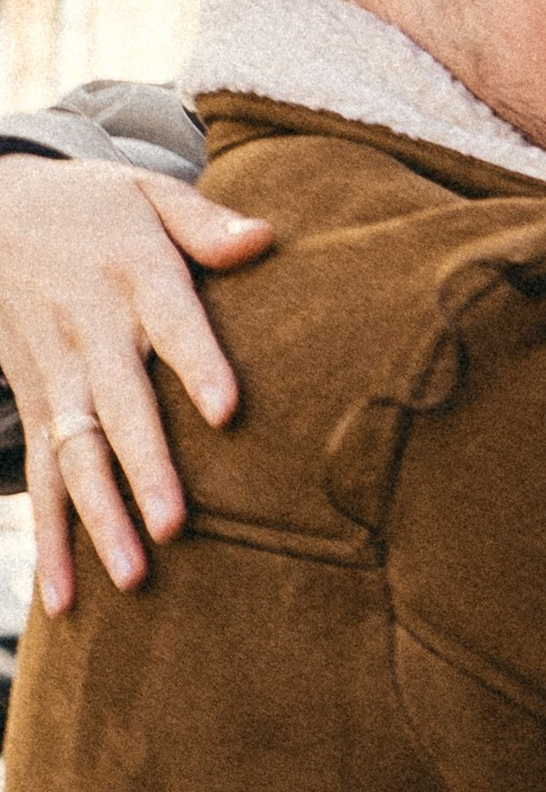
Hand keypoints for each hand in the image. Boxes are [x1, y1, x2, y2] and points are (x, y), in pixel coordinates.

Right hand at [0, 157, 269, 611]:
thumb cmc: (96, 207)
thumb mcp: (146, 193)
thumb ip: (205, 222)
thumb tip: (265, 237)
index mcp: (132, 273)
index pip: (171, 321)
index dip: (198, 363)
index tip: (228, 410)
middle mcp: (90, 330)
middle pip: (119, 405)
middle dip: (144, 468)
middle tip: (175, 526)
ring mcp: (56, 373)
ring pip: (75, 454)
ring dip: (98, 518)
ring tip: (131, 576)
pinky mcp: (35, 400)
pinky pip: (41, 474)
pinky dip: (49, 538)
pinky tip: (64, 598)